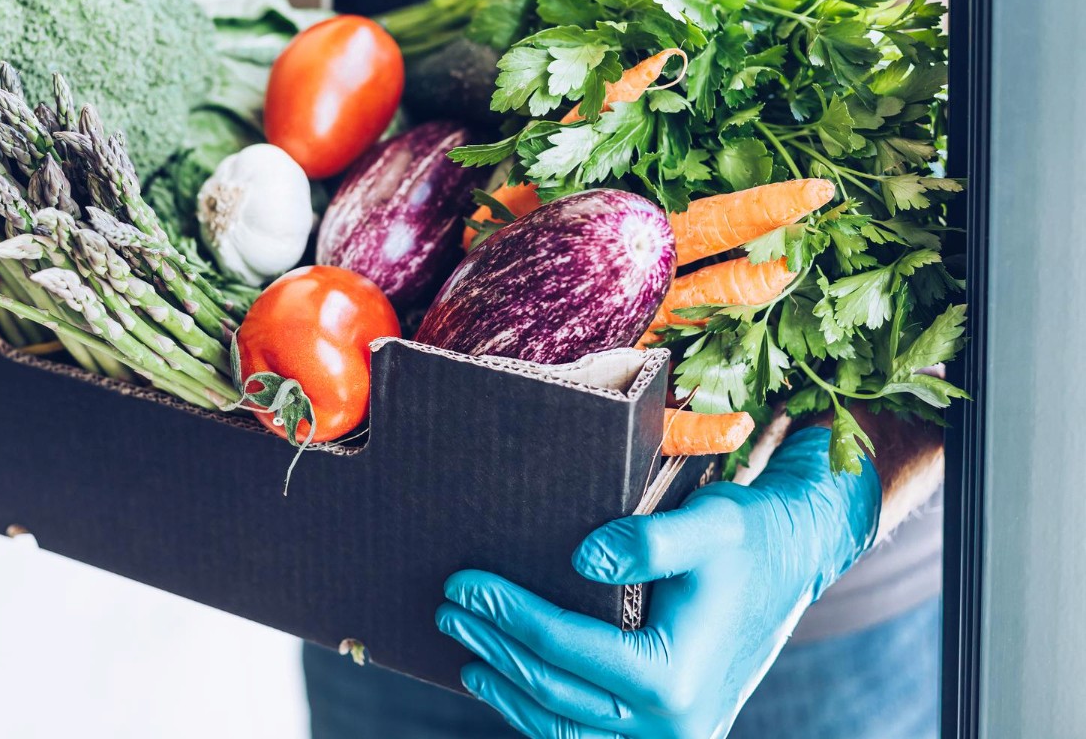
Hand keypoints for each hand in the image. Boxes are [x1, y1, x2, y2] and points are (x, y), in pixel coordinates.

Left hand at [436, 427, 879, 737]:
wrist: (795, 563)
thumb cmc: (749, 538)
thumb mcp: (707, 525)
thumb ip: (647, 542)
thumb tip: (581, 560)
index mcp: (677, 679)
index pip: (565, 648)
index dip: (507, 614)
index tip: (460, 583)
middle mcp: (676, 726)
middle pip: (555, 692)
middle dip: (494, 648)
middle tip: (447, 610)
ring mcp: (673, 738)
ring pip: (566, 729)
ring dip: (509, 692)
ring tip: (465, 650)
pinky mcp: (669, 733)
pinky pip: (590, 734)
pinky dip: (544, 711)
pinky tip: (509, 680)